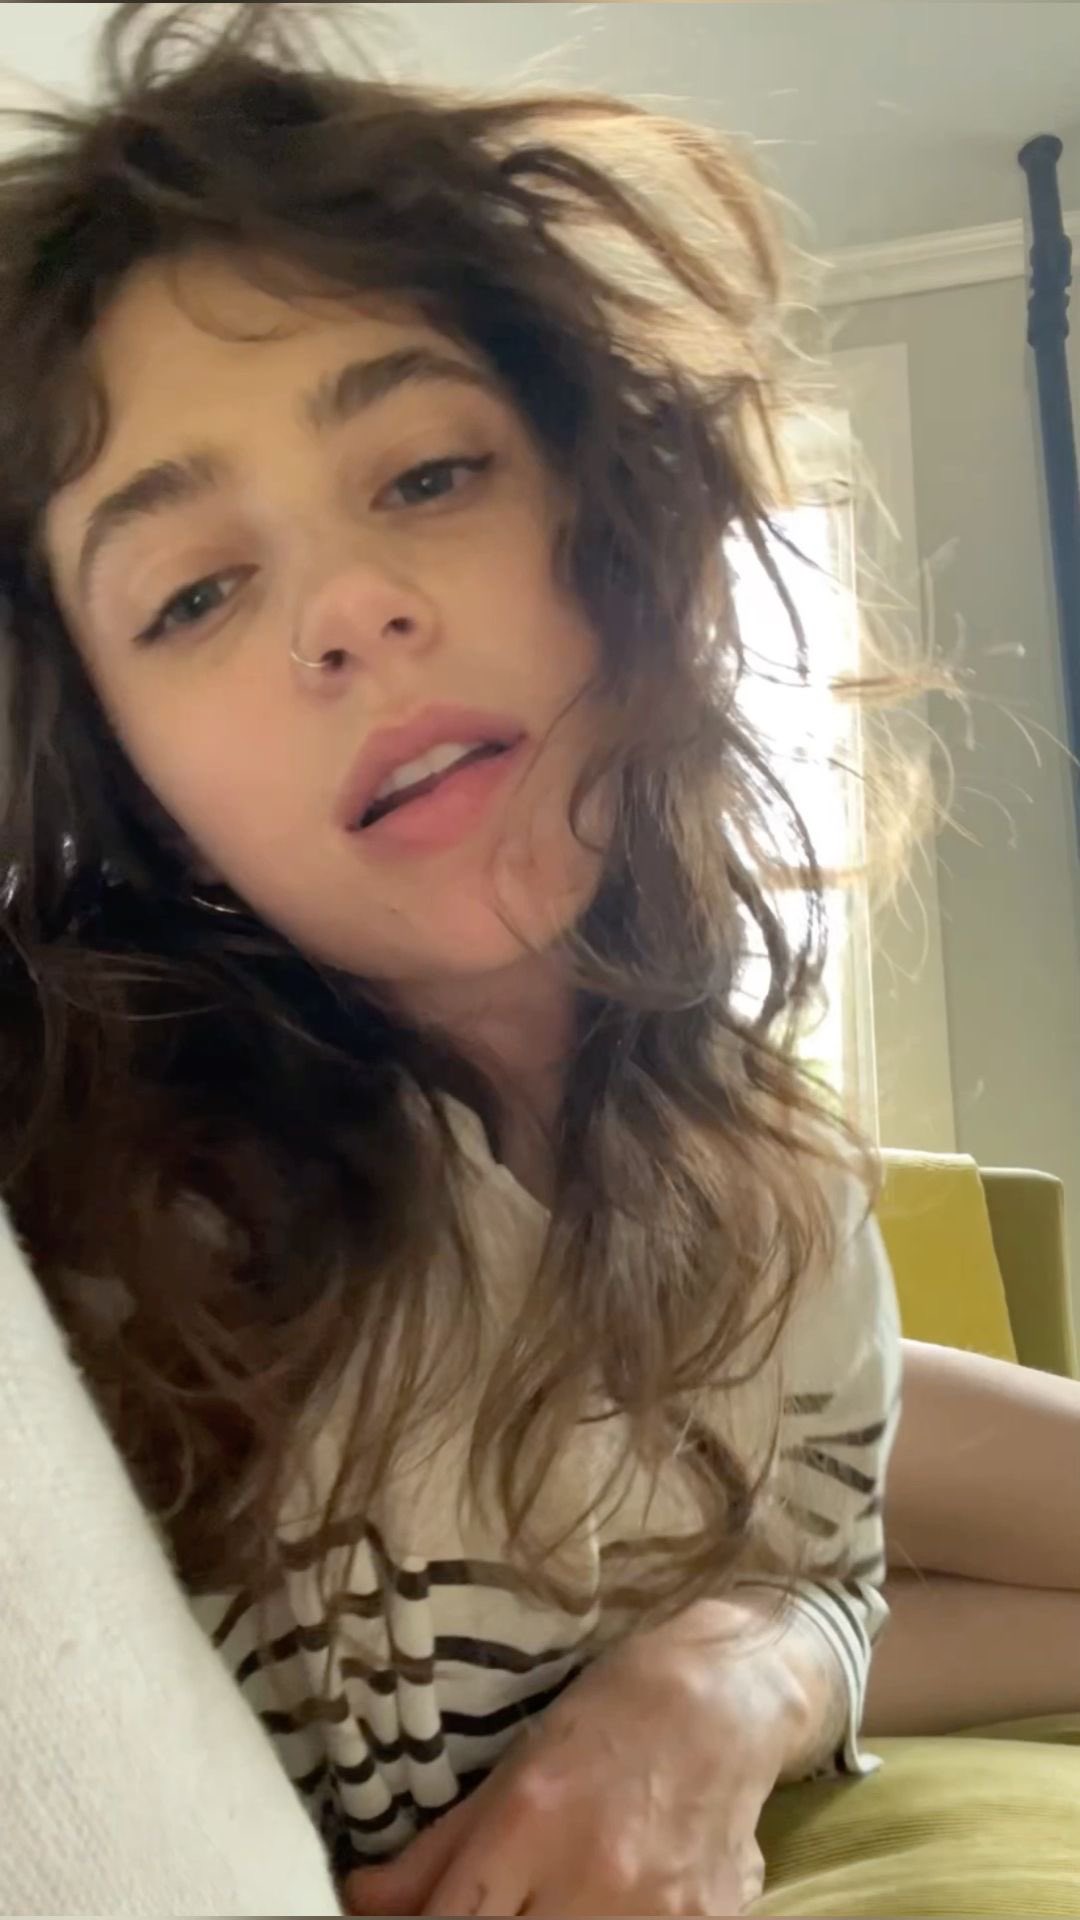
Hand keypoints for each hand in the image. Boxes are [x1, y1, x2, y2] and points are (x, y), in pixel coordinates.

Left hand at [343, 1593, 827, 1915]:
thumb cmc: (607, 1719)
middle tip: (495, 1904)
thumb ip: (438, 1850)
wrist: (725, 1700)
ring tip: (554, 1898)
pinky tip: (610, 1902)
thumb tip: (361, 1900)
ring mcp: (655, 1913)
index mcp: (530, 1821)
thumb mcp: (515, 1770)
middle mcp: (592, 1875)